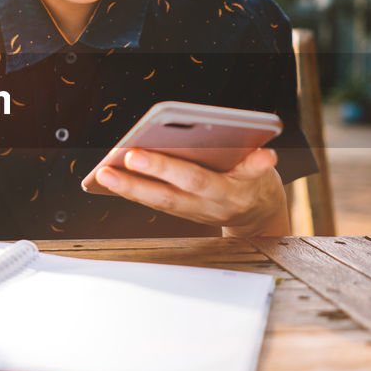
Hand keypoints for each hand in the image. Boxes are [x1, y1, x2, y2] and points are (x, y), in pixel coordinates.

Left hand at [93, 147, 289, 236]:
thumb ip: (260, 164)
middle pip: (168, 195)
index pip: (195, 180)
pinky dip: (133, 192)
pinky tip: (112, 178)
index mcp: (229, 194)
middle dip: (138, 181)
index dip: (168, 168)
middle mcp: (206, 207)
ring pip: (157, 202)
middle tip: (112, 165)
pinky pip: (155, 203)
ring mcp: (192, 212)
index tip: (138, 153)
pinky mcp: (182, 212)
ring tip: (103, 173)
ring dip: (128, 189)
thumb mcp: (265, 173)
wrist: (258, 217)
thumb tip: (266, 156)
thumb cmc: (256, 183)